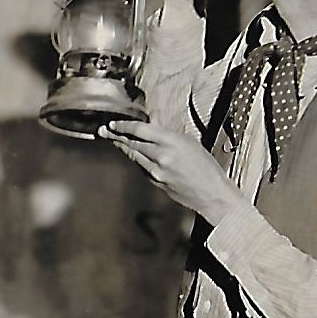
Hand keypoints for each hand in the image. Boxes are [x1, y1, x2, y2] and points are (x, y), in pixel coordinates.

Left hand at [100, 120, 240, 217]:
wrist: (212, 194)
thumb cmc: (207, 169)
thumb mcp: (191, 143)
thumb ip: (169, 136)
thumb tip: (153, 130)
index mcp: (171, 142)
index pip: (139, 130)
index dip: (123, 126)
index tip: (114, 123)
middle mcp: (161, 156)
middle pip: (131, 143)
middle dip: (116, 136)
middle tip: (104, 131)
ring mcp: (156, 171)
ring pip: (133, 156)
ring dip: (123, 147)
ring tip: (114, 141)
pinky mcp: (156, 182)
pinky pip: (141, 168)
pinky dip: (136, 160)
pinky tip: (134, 156)